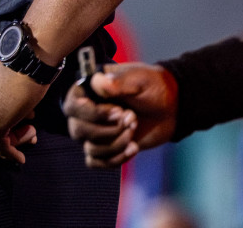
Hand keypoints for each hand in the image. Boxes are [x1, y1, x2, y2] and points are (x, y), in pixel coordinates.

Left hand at [0, 50, 48, 162]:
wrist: (28, 56)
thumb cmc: (16, 60)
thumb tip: (5, 114)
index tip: (11, 119)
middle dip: (5, 128)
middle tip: (25, 127)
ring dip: (13, 138)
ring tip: (31, 132)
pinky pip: (0, 147)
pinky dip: (12, 154)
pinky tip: (20, 157)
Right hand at [62, 62, 176, 167]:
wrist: (170, 107)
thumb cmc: (152, 87)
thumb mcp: (138, 79)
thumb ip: (118, 81)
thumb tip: (97, 82)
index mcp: (89, 90)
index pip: (73, 106)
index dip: (93, 113)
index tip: (118, 111)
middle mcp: (86, 112)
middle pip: (78, 130)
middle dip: (108, 130)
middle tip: (131, 118)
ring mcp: (95, 131)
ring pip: (90, 149)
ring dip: (116, 143)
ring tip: (135, 128)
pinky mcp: (105, 148)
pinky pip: (96, 162)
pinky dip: (116, 159)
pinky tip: (134, 147)